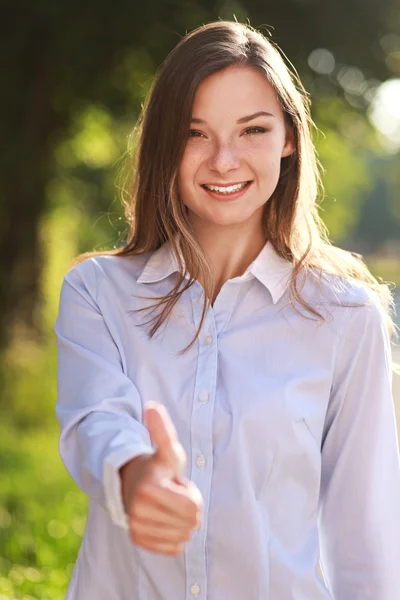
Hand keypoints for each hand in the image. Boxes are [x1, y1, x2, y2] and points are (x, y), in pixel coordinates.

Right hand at [120, 402, 202, 554]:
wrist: (133, 482)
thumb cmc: (158, 466)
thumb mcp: (167, 450)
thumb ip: (162, 430)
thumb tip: (152, 406)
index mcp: (149, 488)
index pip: (193, 508)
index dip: (192, 495)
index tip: (179, 484)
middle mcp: (138, 511)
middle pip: (190, 524)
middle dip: (188, 509)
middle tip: (173, 494)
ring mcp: (136, 527)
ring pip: (183, 537)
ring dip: (181, 522)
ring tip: (167, 505)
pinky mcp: (138, 541)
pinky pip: (173, 548)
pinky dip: (174, 536)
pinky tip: (164, 520)